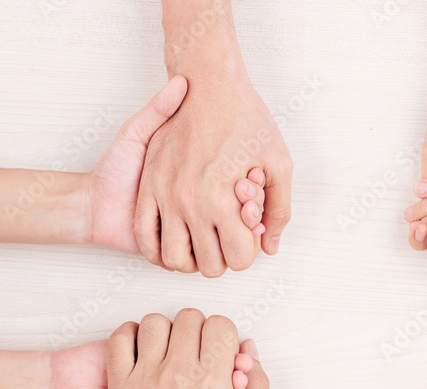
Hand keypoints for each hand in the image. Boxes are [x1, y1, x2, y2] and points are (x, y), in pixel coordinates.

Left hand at [84, 76, 265, 261]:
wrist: (93, 202)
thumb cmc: (116, 166)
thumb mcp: (138, 132)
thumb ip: (159, 109)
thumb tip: (181, 82)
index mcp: (198, 182)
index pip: (237, 186)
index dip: (251, 183)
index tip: (252, 173)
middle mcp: (198, 210)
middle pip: (240, 217)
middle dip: (251, 209)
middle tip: (249, 195)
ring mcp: (191, 233)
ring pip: (229, 240)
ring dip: (240, 232)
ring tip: (242, 213)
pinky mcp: (179, 252)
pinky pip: (205, 257)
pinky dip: (219, 249)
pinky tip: (222, 237)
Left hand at [103, 310, 269, 388]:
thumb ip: (260, 388)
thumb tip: (249, 352)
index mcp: (212, 384)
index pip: (220, 326)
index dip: (225, 334)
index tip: (222, 350)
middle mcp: (178, 376)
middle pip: (190, 318)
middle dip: (199, 329)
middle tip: (199, 350)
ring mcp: (145, 379)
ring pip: (155, 322)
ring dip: (166, 330)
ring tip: (171, 350)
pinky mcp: (120, 387)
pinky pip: (120, 339)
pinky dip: (131, 335)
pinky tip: (143, 351)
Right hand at [135, 70, 292, 275]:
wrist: (207, 83)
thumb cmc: (246, 119)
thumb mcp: (279, 163)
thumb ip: (279, 210)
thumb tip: (271, 247)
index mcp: (223, 200)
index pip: (239, 258)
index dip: (248, 252)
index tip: (247, 234)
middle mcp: (191, 203)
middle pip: (209, 266)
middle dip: (223, 257)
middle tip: (227, 236)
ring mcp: (164, 197)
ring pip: (175, 259)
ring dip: (191, 258)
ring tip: (203, 240)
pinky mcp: (147, 188)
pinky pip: (147, 238)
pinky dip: (160, 249)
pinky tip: (177, 237)